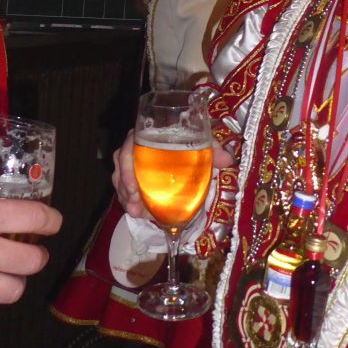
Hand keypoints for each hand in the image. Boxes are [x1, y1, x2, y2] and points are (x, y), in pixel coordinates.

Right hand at [112, 132, 232, 218]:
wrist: (185, 155)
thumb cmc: (189, 147)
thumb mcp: (200, 147)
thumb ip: (211, 151)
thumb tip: (227, 160)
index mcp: (148, 135)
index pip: (129, 143)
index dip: (127, 162)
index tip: (132, 184)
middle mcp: (136, 148)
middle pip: (121, 164)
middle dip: (124, 185)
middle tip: (134, 202)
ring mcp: (132, 164)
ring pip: (120, 178)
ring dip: (126, 196)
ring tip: (136, 212)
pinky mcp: (133, 178)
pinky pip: (125, 189)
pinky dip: (130, 201)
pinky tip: (138, 213)